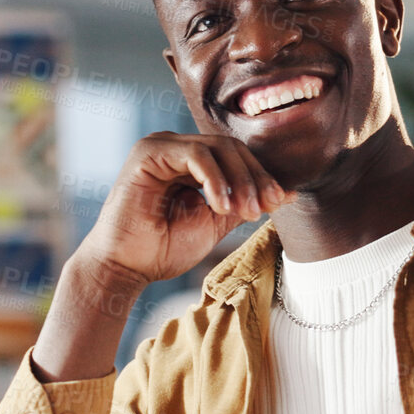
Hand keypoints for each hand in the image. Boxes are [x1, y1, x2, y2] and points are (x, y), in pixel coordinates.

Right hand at [74, 132, 291, 286]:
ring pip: (215, 147)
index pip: (236, 155)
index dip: (260, 176)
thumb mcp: (215, 223)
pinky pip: (194, 154)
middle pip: (229, 147)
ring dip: (238, 179)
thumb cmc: (163, 248)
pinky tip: (220, 205)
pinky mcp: (148, 152)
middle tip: (264, 207)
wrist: (126, 267)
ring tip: (245, 211)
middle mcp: (175, 148)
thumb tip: (287, 194)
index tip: (279, 201)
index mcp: (190, 161)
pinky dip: (215, 179)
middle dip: (254, 177)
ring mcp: (160, 146)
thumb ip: (245, 205)